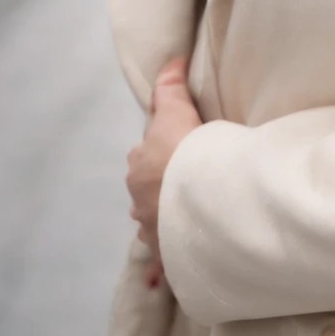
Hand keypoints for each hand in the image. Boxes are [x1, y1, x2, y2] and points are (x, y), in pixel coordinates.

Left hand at [126, 57, 201, 287]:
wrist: (196, 194)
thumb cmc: (186, 149)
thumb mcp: (178, 110)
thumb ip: (171, 87)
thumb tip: (169, 59)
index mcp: (138, 167)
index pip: (147, 157)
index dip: (164, 151)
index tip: (182, 152)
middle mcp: (138, 200)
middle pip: (149, 191)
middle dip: (162, 188)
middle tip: (190, 183)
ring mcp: (151, 228)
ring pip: (156, 221)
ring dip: (167, 220)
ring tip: (191, 217)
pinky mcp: (166, 252)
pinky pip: (163, 261)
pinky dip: (163, 267)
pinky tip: (165, 276)